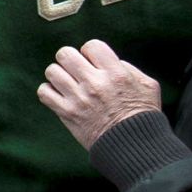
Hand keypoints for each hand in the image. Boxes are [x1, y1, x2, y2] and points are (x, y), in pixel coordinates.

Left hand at [37, 40, 162, 149]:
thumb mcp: (147, 86)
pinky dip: (48, 91)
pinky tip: (60, 95)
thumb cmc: (142, 114)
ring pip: (52, 71)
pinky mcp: (67, 113)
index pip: (91, 45)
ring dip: (58, 75)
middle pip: (65, 54)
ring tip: (68, 83)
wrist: (133, 145)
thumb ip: (128, 68)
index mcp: (116, 74)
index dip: (90, 51)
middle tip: (76, 70)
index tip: (93, 62)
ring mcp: (78, 98)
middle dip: (69, 59)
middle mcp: (95, 83)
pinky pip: (44, 92)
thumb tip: (106, 60)